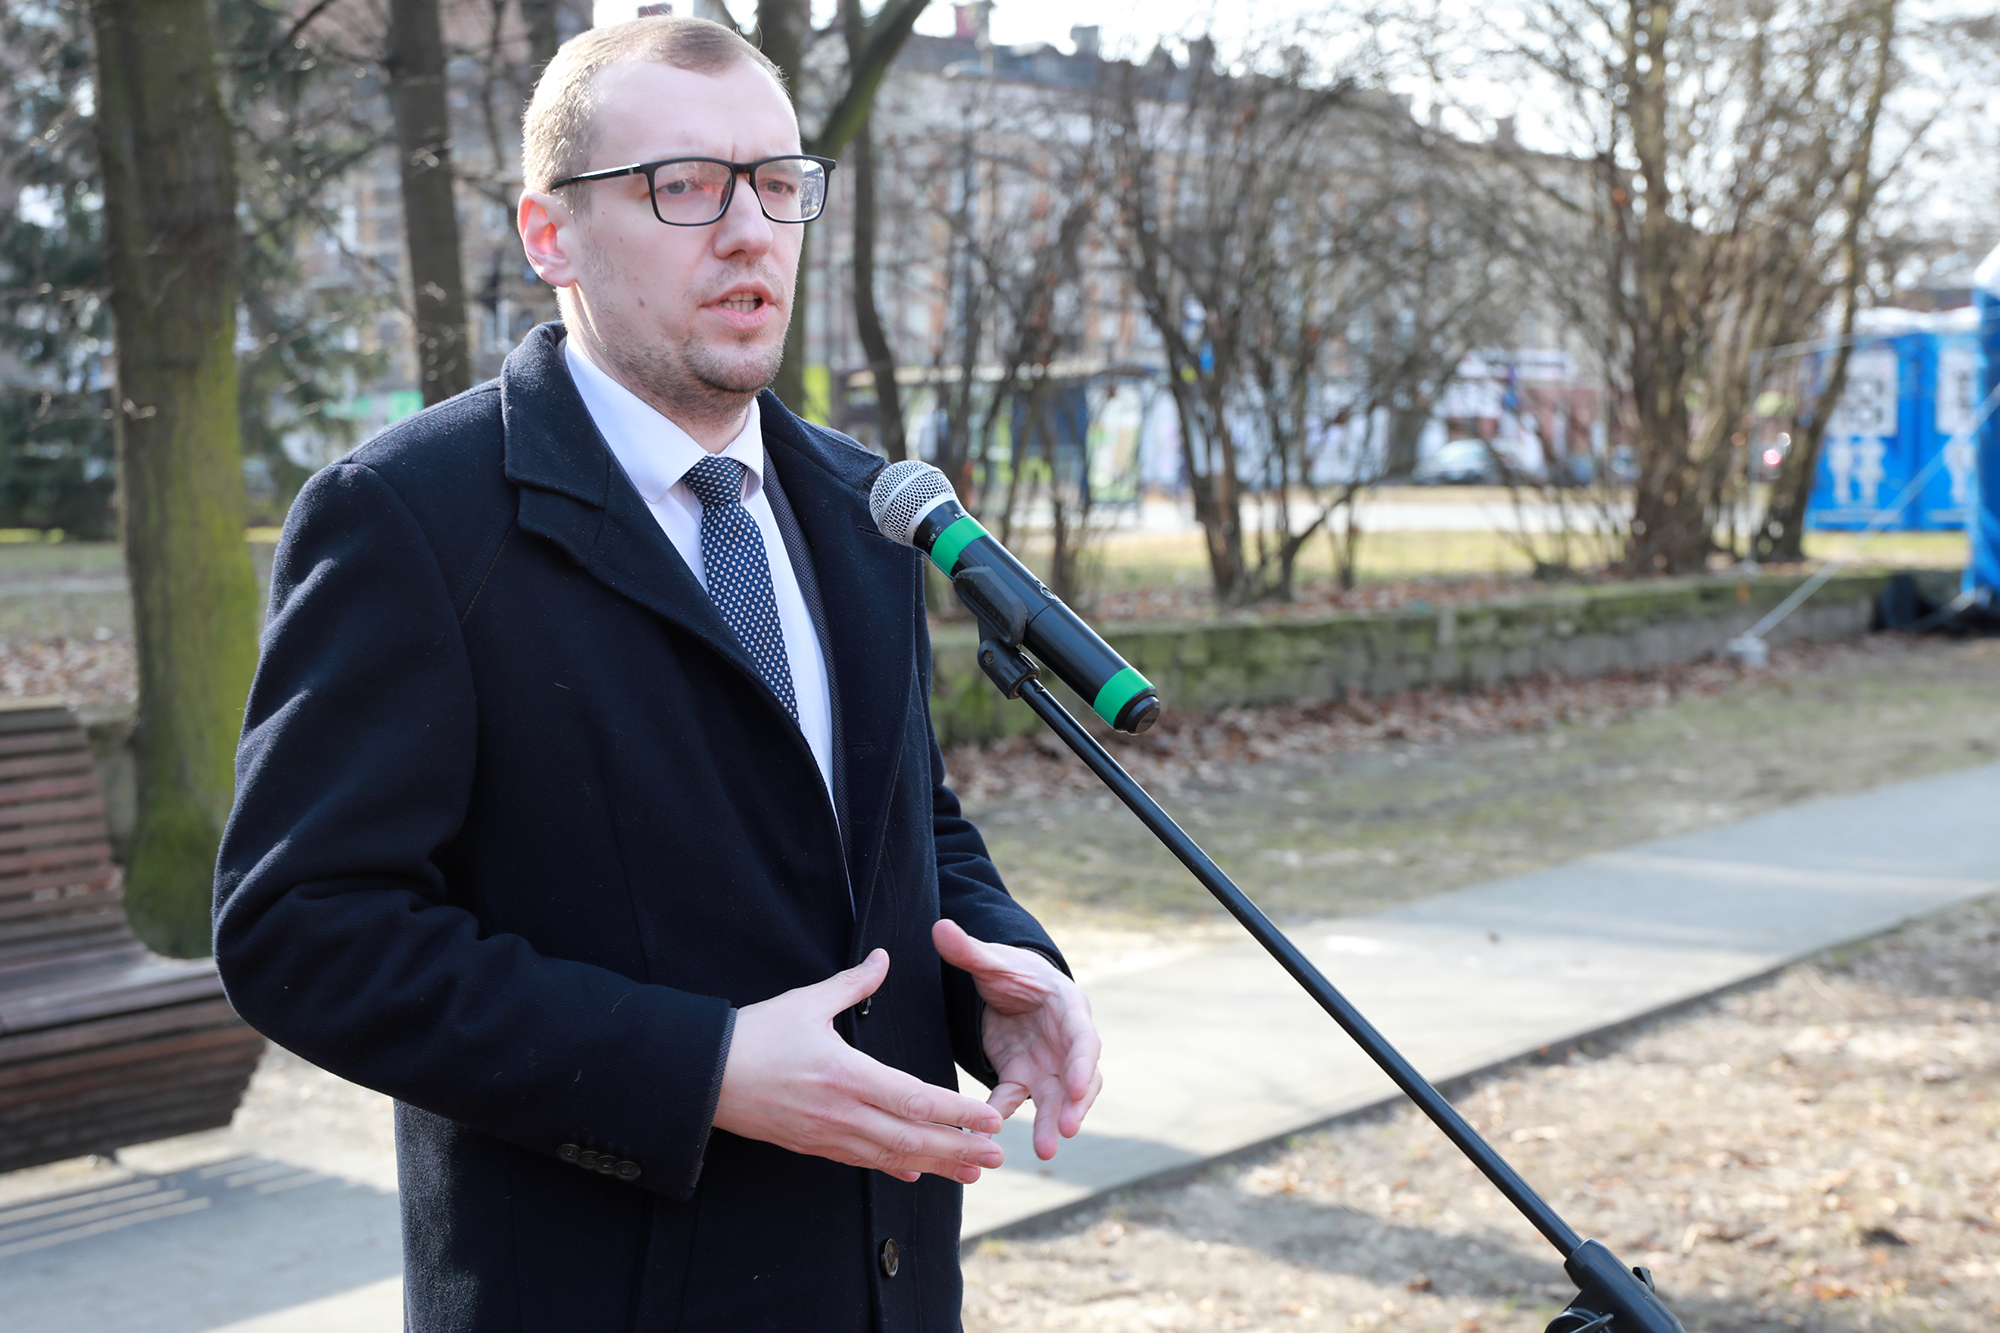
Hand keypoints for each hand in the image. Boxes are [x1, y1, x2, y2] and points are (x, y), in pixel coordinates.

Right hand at [713, 950, 1006, 1183]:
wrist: (703, 1076)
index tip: (989, 1119)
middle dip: (959, 1149)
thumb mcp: (806, 1002)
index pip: (914, 1100)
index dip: (956, 1113)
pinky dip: (893, 1166)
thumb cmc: (755, 1034)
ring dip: (935, 1165)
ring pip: (891, 1157)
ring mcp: (825, 1135)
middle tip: (999, 1157)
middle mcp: (841, 1113)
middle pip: (911, 1138)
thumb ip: (852, 984)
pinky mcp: (811, 1146)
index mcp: (845, 1075)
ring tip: (973, 1171)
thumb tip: (884, 958)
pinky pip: (861, 1161)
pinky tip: (916, 1172)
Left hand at [932, 919, 1102, 1160]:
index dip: (1083, 1064)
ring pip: (1056, 1099)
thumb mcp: (992, 960)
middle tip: (1064, 1131)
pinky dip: (1002, 1116)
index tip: (1078, 1087)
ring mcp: (1047, 1065)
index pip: (1084, 1039)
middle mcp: (1066, 1043)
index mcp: (1068, 1009)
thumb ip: (968, 950)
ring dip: (1050, 1124)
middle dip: (1074, 1106)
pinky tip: (986, 1135)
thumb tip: (939, 926)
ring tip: (1043, 1151)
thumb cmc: (1012, 971)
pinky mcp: (1022, 1077)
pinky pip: (1014, 1100)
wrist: (1008, 986)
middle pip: (1079, 1079)